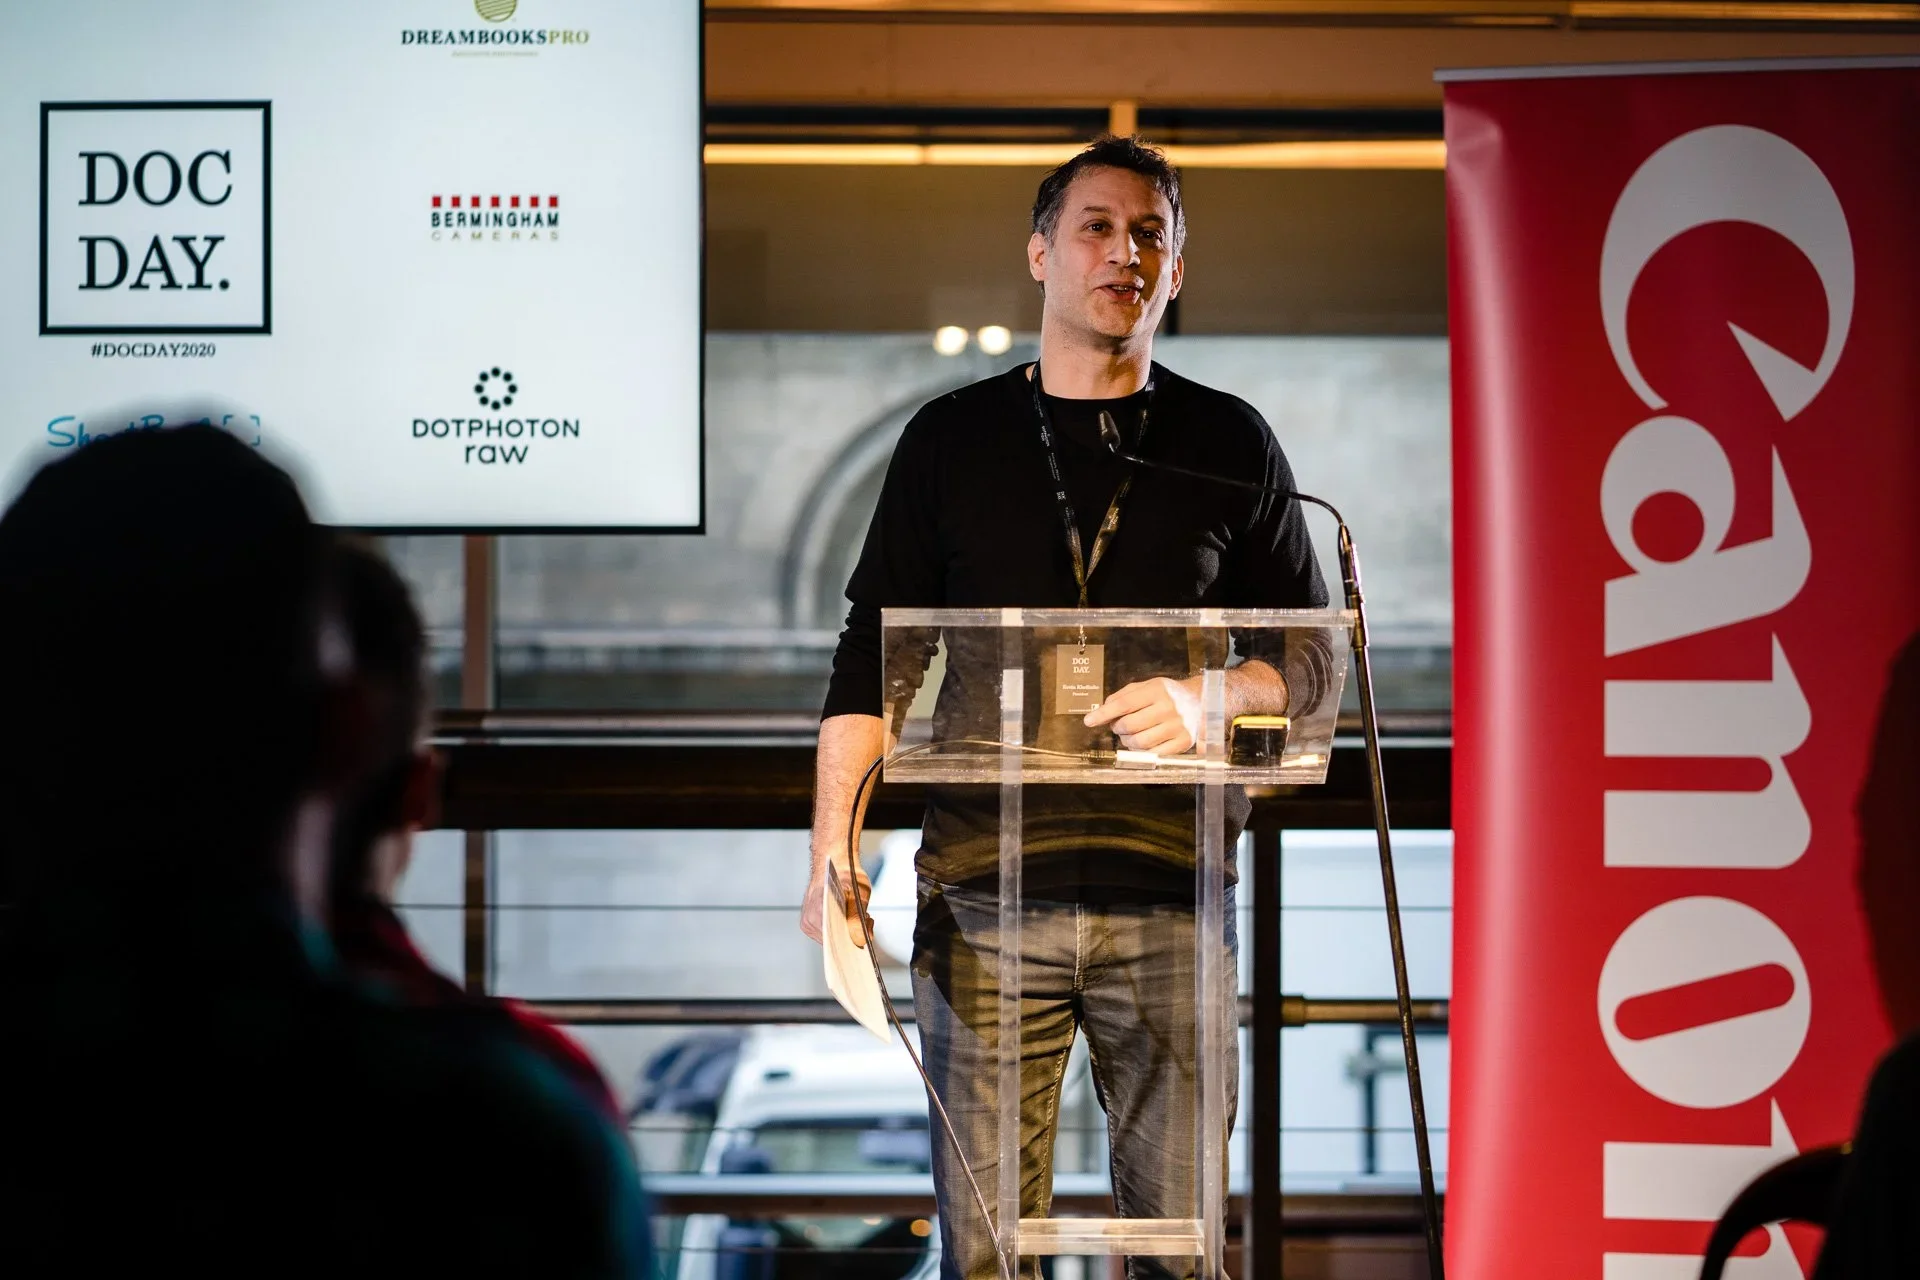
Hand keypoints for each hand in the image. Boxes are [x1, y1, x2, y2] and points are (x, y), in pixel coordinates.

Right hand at [800, 860, 872, 947]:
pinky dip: (839, 927)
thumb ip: (857, 919)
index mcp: (818, 912)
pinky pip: (827, 933)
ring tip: (857, 914)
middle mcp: (809, 920)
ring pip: (832, 938)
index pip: (837, 942)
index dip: (854, 940)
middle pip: (835, 942)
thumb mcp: (858, 895)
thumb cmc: (846, 874)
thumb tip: (859, 941)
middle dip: (853, 933)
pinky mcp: (809, 923)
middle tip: (866, 918)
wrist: (834, 862)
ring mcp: (807, 922)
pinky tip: (847, 915)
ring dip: (847, 930)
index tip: (866, 932)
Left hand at [1083, 676, 1201, 754]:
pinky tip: (1143, 744)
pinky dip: (1142, 752)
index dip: (1103, 714)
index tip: (1089, 721)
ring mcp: (1176, 726)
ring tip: (1131, 736)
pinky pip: (1153, 754)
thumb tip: (1103, 709)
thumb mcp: (1147, 686)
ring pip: (1139, 742)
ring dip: (1128, 742)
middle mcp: (1168, 708)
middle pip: (1129, 725)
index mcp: (1156, 690)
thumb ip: (1124, 695)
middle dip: (1117, 728)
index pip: (1123, 704)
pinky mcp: (1183, 742)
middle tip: (1118, 726)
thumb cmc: (1168, 694)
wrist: (1202, 702)